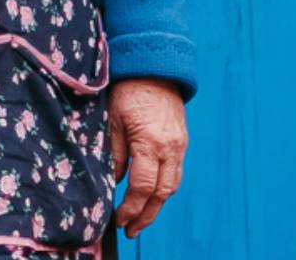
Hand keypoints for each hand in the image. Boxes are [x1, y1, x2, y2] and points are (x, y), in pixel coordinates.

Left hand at [108, 77, 186, 236]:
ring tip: (139, 219)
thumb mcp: (112, 119)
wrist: (155, 66)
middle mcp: (170, 147)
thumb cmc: (128, 89)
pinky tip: (150, 195)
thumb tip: (113, 180)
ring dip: (156, 205)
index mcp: (150, 141)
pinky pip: (175, 172)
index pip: (142, 186)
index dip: (130, 208)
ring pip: (172, 186)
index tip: (118, 220)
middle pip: (161, 193)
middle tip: (129, 229)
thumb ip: (114, 152)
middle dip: (145, 215)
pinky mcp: (182, 142)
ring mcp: (180, 145)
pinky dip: (163, 188)